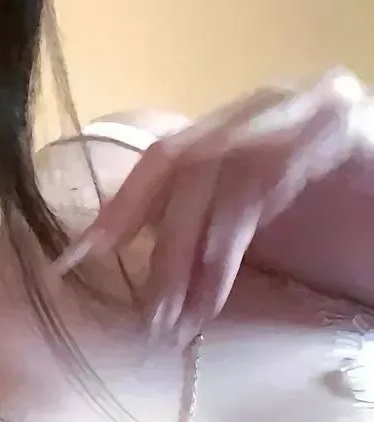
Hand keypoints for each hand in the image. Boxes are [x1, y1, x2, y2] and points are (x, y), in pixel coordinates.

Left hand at [55, 68, 372, 344]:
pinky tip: (213, 285)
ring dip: (186, 252)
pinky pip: (260, 180)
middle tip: (138, 304)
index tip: (76, 258)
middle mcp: (263, 105)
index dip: (118, 206)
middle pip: (177, 161)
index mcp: (239, 124)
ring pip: (213, 172)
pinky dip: (228, 237)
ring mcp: (301, 107)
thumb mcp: (263, 228)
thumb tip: (131, 257)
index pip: (161, 157)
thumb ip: (206, 228)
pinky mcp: (336, 126)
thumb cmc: (356, 232)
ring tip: (176, 316)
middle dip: (144, 233)